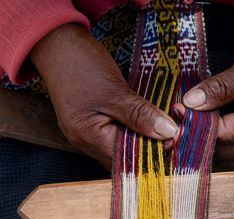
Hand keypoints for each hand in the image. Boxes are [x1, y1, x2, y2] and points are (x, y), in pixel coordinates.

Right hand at [30, 24, 177, 168]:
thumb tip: (167, 132)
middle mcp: (86, 141)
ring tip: (165, 123)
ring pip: (123, 144)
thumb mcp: (114, 90)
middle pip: (126, 156)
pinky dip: (134, 127)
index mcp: (89, 138)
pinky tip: (148, 119)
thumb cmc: (80, 65)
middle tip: (175, 129)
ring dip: (144, 136)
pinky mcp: (93, 121)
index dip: (154, 152)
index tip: (177, 138)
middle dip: (151, 145)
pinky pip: (117, 132)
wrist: (56, 44)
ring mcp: (88, 131)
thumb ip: (140, 115)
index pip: (128, 159)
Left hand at [181, 22, 233, 158]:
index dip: (198, 125)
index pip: (224, 134)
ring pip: (226, 140)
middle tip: (178, 122)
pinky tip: (199, 114)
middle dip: (199, 138)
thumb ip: (218, 89)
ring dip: (205, 133)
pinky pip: (229, 127)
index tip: (178, 111)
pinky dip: (213, 123)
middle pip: (225, 147)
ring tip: (185, 118)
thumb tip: (190, 104)